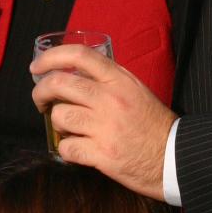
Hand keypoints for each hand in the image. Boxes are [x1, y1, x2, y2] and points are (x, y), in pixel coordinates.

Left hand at [30, 45, 175, 197]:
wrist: (175, 157)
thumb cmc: (155, 125)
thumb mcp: (136, 90)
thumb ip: (109, 81)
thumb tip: (76, 77)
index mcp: (119, 80)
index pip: (78, 55)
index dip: (51, 57)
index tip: (36, 66)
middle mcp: (110, 99)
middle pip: (58, 84)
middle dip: (40, 92)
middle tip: (41, 101)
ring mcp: (105, 127)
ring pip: (59, 116)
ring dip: (57, 124)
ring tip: (68, 128)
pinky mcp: (102, 154)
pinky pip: (67, 148)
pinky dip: (67, 150)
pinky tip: (77, 149)